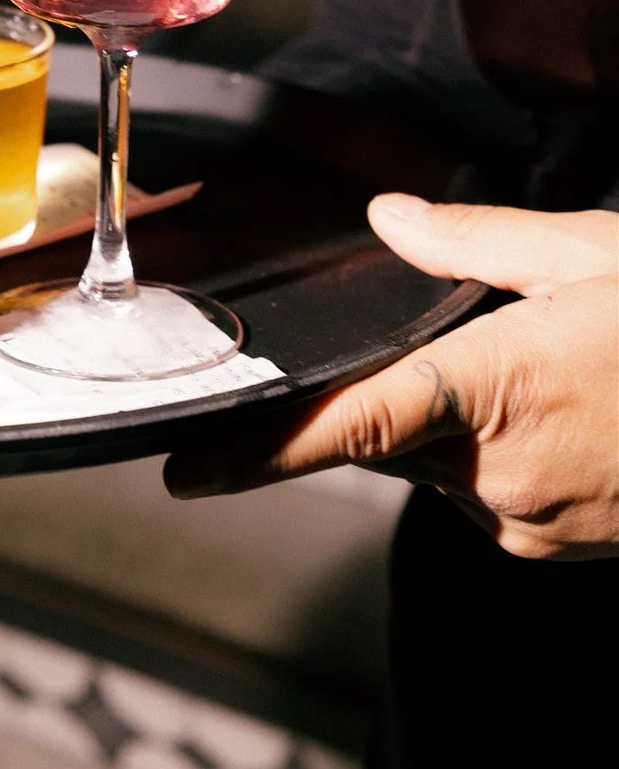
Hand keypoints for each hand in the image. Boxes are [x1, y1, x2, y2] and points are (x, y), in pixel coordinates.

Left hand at [164, 197, 618, 558]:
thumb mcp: (589, 255)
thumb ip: (474, 243)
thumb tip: (387, 217)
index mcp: (497, 389)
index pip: (350, 428)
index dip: (261, 453)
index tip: (190, 471)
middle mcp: (500, 473)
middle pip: (392, 437)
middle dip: (406, 390)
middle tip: (496, 341)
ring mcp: (530, 523)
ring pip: (440, 467)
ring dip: (461, 423)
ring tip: (560, 372)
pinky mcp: (555, 551)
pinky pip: (488, 496)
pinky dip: (501, 455)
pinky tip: (569, 414)